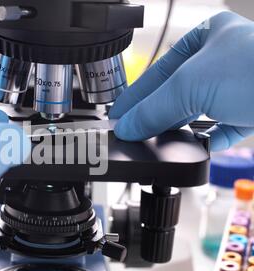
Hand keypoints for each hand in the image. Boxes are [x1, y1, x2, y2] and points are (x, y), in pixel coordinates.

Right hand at [109, 11, 253, 150]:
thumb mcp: (192, 85)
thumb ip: (155, 108)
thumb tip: (128, 126)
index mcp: (207, 38)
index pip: (158, 72)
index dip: (136, 96)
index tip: (119, 115)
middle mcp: (223, 60)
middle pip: (176, 93)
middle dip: (154, 114)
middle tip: (131, 132)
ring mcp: (240, 86)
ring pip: (197, 111)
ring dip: (179, 128)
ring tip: (156, 141)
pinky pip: (223, 127)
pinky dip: (208, 138)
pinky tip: (196, 145)